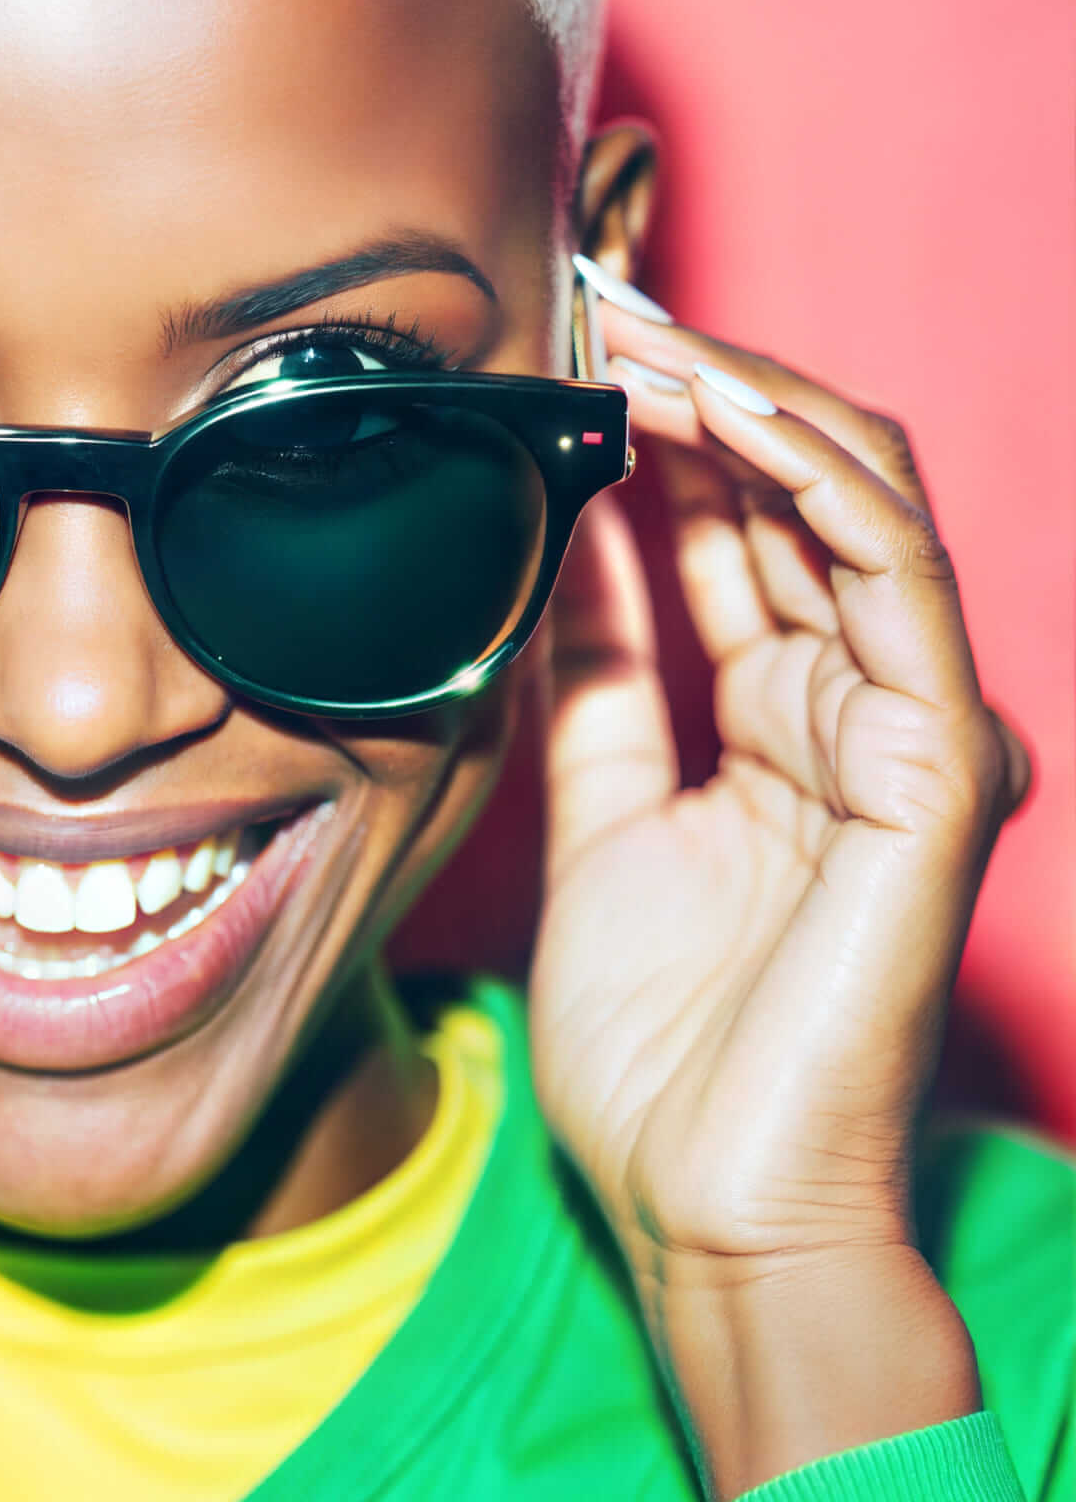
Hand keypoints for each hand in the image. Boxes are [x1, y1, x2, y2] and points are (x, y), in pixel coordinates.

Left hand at [528, 297, 1031, 1501]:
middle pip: (796, 490)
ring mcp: (910, 728)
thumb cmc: (658, 1037)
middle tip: (592, 301)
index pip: (736, 525)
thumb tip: (567, 542)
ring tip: (637, 330)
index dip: (663, 427)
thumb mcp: (600, 808)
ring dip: (748, 401)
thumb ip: (602, 676)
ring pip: (856, 505)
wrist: (703, 1200)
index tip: (565, 350)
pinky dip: (814, 483)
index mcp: (785, 714)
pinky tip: (724, 412)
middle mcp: (860, 703)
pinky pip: (891, 584)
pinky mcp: (937, 769)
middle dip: (701, 384)